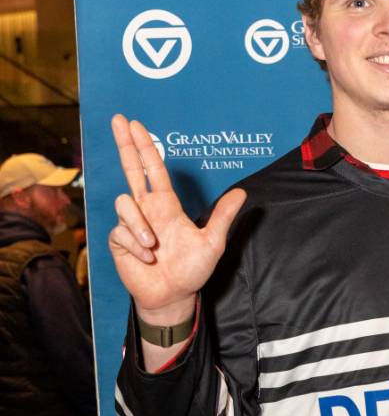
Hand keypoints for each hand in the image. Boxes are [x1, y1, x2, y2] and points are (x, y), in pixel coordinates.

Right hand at [108, 115, 245, 321]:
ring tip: (154, 246)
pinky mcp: (119, 240)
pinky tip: (147, 258)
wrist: (173, 296)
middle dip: (124, 144)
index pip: (153, 169)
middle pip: (130, 169)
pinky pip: (122, 232)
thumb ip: (222, 216)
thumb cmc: (192, 270)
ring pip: (125, 204)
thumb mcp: (212, 242)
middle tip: (118, 119)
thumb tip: (242, 192)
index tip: (135, 125)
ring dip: (140, 225)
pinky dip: (136, 246)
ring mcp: (131, 224)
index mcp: (166, 205)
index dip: (145, 147)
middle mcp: (147, 209)